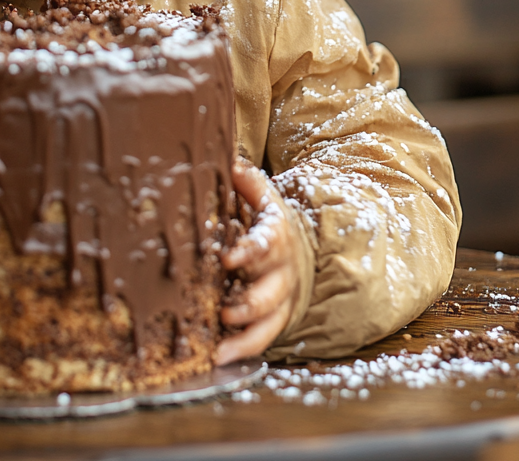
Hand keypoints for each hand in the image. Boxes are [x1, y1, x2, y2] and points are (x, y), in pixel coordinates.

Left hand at [215, 158, 299, 365]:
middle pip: (269, 291)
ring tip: (220, 348)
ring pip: (268, 322)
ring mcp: (281, 298)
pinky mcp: (276, 319)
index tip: (227, 258)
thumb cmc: (268, 219)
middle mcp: (281, 272)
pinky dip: (242, 351)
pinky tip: (219, 360)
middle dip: (248, 303)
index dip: (248, 252)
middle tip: (224, 312)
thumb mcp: (262, 195)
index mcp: (276, 236)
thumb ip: (246, 180)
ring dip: (245, 335)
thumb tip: (226, 158)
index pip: (264, 244)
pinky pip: (262, 339)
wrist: (300, 246)